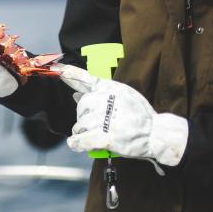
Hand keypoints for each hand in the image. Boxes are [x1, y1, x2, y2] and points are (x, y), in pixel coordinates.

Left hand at [53, 64, 187, 167]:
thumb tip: (76, 95)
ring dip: (83, 131)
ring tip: (96, 133)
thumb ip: (98, 93)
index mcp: (108, 88)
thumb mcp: (121, 95)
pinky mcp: (103, 137)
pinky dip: (76, 143)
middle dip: (84, 116)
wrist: (156, 133)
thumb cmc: (139, 114)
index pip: (84, 78)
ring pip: (79, 125)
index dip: (69, 73)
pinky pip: (80, 141)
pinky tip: (76, 143)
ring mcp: (101, 119)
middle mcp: (102, 100)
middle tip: (96, 123)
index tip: (56, 68)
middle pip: (80, 107)